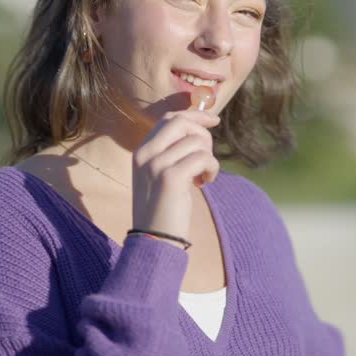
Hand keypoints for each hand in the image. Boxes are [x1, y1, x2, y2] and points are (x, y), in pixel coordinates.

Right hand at [131, 108, 220, 244]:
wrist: (153, 240)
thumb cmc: (163, 209)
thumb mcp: (161, 175)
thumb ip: (172, 152)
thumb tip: (199, 130)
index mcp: (141, 151)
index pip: (169, 118)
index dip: (194, 115)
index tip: (213, 119)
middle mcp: (145, 154)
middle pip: (181, 122)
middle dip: (203, 133)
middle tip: (207, 156)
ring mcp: (156, 164)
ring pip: (196, 141)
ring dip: (209, 158)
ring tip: (203, 177)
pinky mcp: (171, 177)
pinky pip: (203, 158)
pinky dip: (212, 168)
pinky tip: (205, 182)